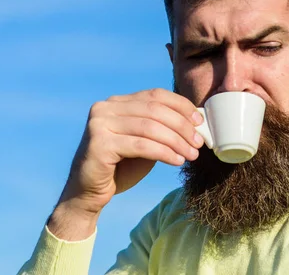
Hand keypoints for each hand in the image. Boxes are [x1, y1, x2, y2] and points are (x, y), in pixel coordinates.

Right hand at [48, 88, 203, 238]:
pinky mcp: (98, 143)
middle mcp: (106, 107)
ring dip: (176, 141)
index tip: (199, 121)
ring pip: (150, 127)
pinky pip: (141, 145)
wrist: (88, 193)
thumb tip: (196, 122)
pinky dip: (164, 152)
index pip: (155, 94)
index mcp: (117, 102)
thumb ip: (162, 129)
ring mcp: (99, 124)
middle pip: (155, 110)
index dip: (181, 105)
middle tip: (199, 142)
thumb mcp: (145, 142)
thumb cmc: (121, 167)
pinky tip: (177, 161)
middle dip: (182, 126)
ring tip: (192, 154)